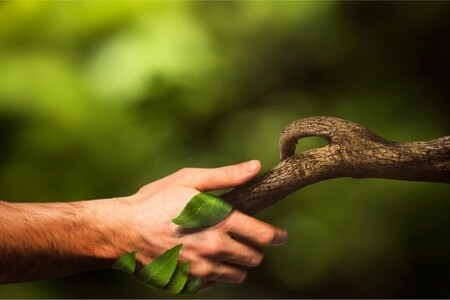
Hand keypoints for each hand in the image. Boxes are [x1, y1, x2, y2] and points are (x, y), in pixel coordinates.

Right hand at [115, 160, 287, 287]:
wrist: (122, 231)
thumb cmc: (155, 201)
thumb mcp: (189, 180)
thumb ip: (226, 176)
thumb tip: (255, 167)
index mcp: (220, 221)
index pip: (264, 236)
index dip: (277, 236)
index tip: (280, 236)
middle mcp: (215, 248)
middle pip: (254, 258)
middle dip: (254, 249)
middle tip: (245, 239)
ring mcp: (202, 269)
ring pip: (237, 274)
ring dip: (236, 264)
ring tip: (223, 249)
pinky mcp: (188, 283)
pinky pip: (214, 283)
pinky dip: (214, 273)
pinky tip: (200, 258)